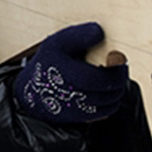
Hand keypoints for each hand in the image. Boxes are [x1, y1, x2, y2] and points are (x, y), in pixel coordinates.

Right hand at [13, 22, 127, 123]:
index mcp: (61, 72)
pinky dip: (110, 103)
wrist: (31, 91)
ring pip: (107, 105)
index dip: (113, 71)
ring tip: (113, 79)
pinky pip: (102, 114)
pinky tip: (106, 92)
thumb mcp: (58, 43)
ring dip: (116, 92)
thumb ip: (79, 35)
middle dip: (118, 81)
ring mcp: (72, 110)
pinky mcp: (77, 119)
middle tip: (121, 70)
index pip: (94, 78)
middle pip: (105, 93)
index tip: (121, 61)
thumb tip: (99, 32)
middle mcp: (66, 94)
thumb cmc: (49, 63)